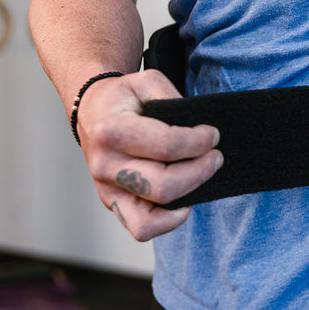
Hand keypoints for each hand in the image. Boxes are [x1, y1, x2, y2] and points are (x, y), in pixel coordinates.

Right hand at [76, 69, 221, 240]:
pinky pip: (142, 228)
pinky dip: (168, 221)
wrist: (92, 112)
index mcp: (111, 130)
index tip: (213, 135)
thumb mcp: (146, 81)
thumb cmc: (123, 98)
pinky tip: (184, 200)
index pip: (167, 146)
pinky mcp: (112, 203)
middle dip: (201, 171)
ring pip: (152, 216)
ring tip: (201, 175)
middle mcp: (105, 164)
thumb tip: (196, 127)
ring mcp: (106, 189)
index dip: (199, 142)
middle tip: (216, 156)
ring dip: (188, 196)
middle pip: (164, 186)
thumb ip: (171, 97)